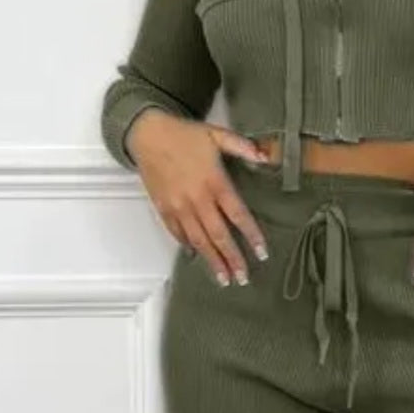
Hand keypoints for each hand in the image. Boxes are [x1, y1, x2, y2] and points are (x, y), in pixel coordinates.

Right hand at [125, 111, 273, 284]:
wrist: (147, 134)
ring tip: (224, 278)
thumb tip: (266, 157)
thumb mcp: (216, 134)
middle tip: (243, 277)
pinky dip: (188, 246)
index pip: (237, 214)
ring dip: (212, 261)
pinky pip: (177, 233)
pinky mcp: (163, 208)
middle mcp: (197, 198)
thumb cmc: (184, 134)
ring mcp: (178, 206)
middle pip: (218, 235)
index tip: (262, 252)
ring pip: (198, 240)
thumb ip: (242, 146)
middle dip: (232, 258)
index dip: (251, 235)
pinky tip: (196, 257)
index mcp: (214, 181)